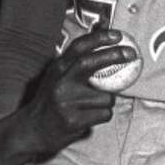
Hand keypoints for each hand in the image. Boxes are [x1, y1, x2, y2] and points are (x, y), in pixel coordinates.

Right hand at [22, 28, 135, 158]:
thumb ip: (77, 58)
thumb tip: (102, 33)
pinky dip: (102, 115)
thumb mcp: (59, 76)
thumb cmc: (50, 102)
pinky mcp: (73, 120)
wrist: (33, 130)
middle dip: (114, 55)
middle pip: (90, 63)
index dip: (99, 38)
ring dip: (106, 101)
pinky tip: (89, 117)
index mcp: (58, 69)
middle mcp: (61, 83)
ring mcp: (67, 102)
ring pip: (105, 97)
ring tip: (92, 105)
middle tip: (131, 54)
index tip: (117, 35)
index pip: (79, 47)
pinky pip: (104, 114)